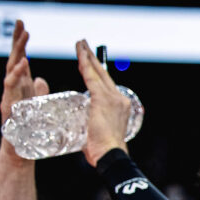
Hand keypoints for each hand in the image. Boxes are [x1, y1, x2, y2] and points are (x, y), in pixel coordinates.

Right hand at [0, 21, 50, 161]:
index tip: (24, 25)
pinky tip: (22, 64)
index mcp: (22, 85)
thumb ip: (37, 91)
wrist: (20, 151)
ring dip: (17, 54)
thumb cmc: (28, 128)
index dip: (21, 43)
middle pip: (15, 60)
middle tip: (21, 24)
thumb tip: (40, 79)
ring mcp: (9, 96)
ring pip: (11, 70)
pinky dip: (16, 75)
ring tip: (23, 40)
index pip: (21, 59)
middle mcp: (14, 88)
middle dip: (17, 41)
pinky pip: (11, 88)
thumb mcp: (37, 106)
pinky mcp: (8, 106)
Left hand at [76, 39, 129, 165]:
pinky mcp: (102, 99)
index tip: (88, 62)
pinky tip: (79, 57)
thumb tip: (80, 128)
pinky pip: (91, 78)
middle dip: (92, 58)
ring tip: (80, 45)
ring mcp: (112, 98)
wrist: (110, 154)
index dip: (96, 71)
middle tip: (84, 45)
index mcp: (120, 105)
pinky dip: (85, 66)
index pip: (105, 84)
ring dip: (87, 57)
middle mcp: (119, 98)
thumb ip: (90, 125)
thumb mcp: (98, 132)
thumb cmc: (104, 150)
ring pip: (97, 73)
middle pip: (103, 74)